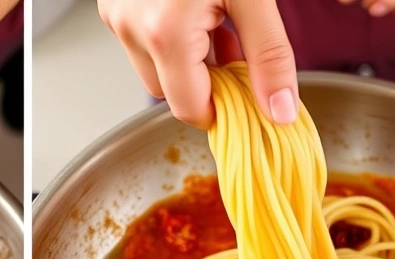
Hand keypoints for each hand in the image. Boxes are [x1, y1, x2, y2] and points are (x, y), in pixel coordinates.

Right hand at [97, 0, 297, 128]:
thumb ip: (270, 55)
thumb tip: (279, 109)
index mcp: (164, 32)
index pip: (190, 108)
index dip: (224, 112)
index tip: (252, 102)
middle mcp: (131, 28)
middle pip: (170, 92)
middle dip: (207, 85)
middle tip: (243, 61)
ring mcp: (118, 15)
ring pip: (155, 67)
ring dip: (191, 62)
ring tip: (223, 28)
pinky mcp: (115, 3)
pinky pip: (144, 40)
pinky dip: (175, 39)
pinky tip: (200, 14)